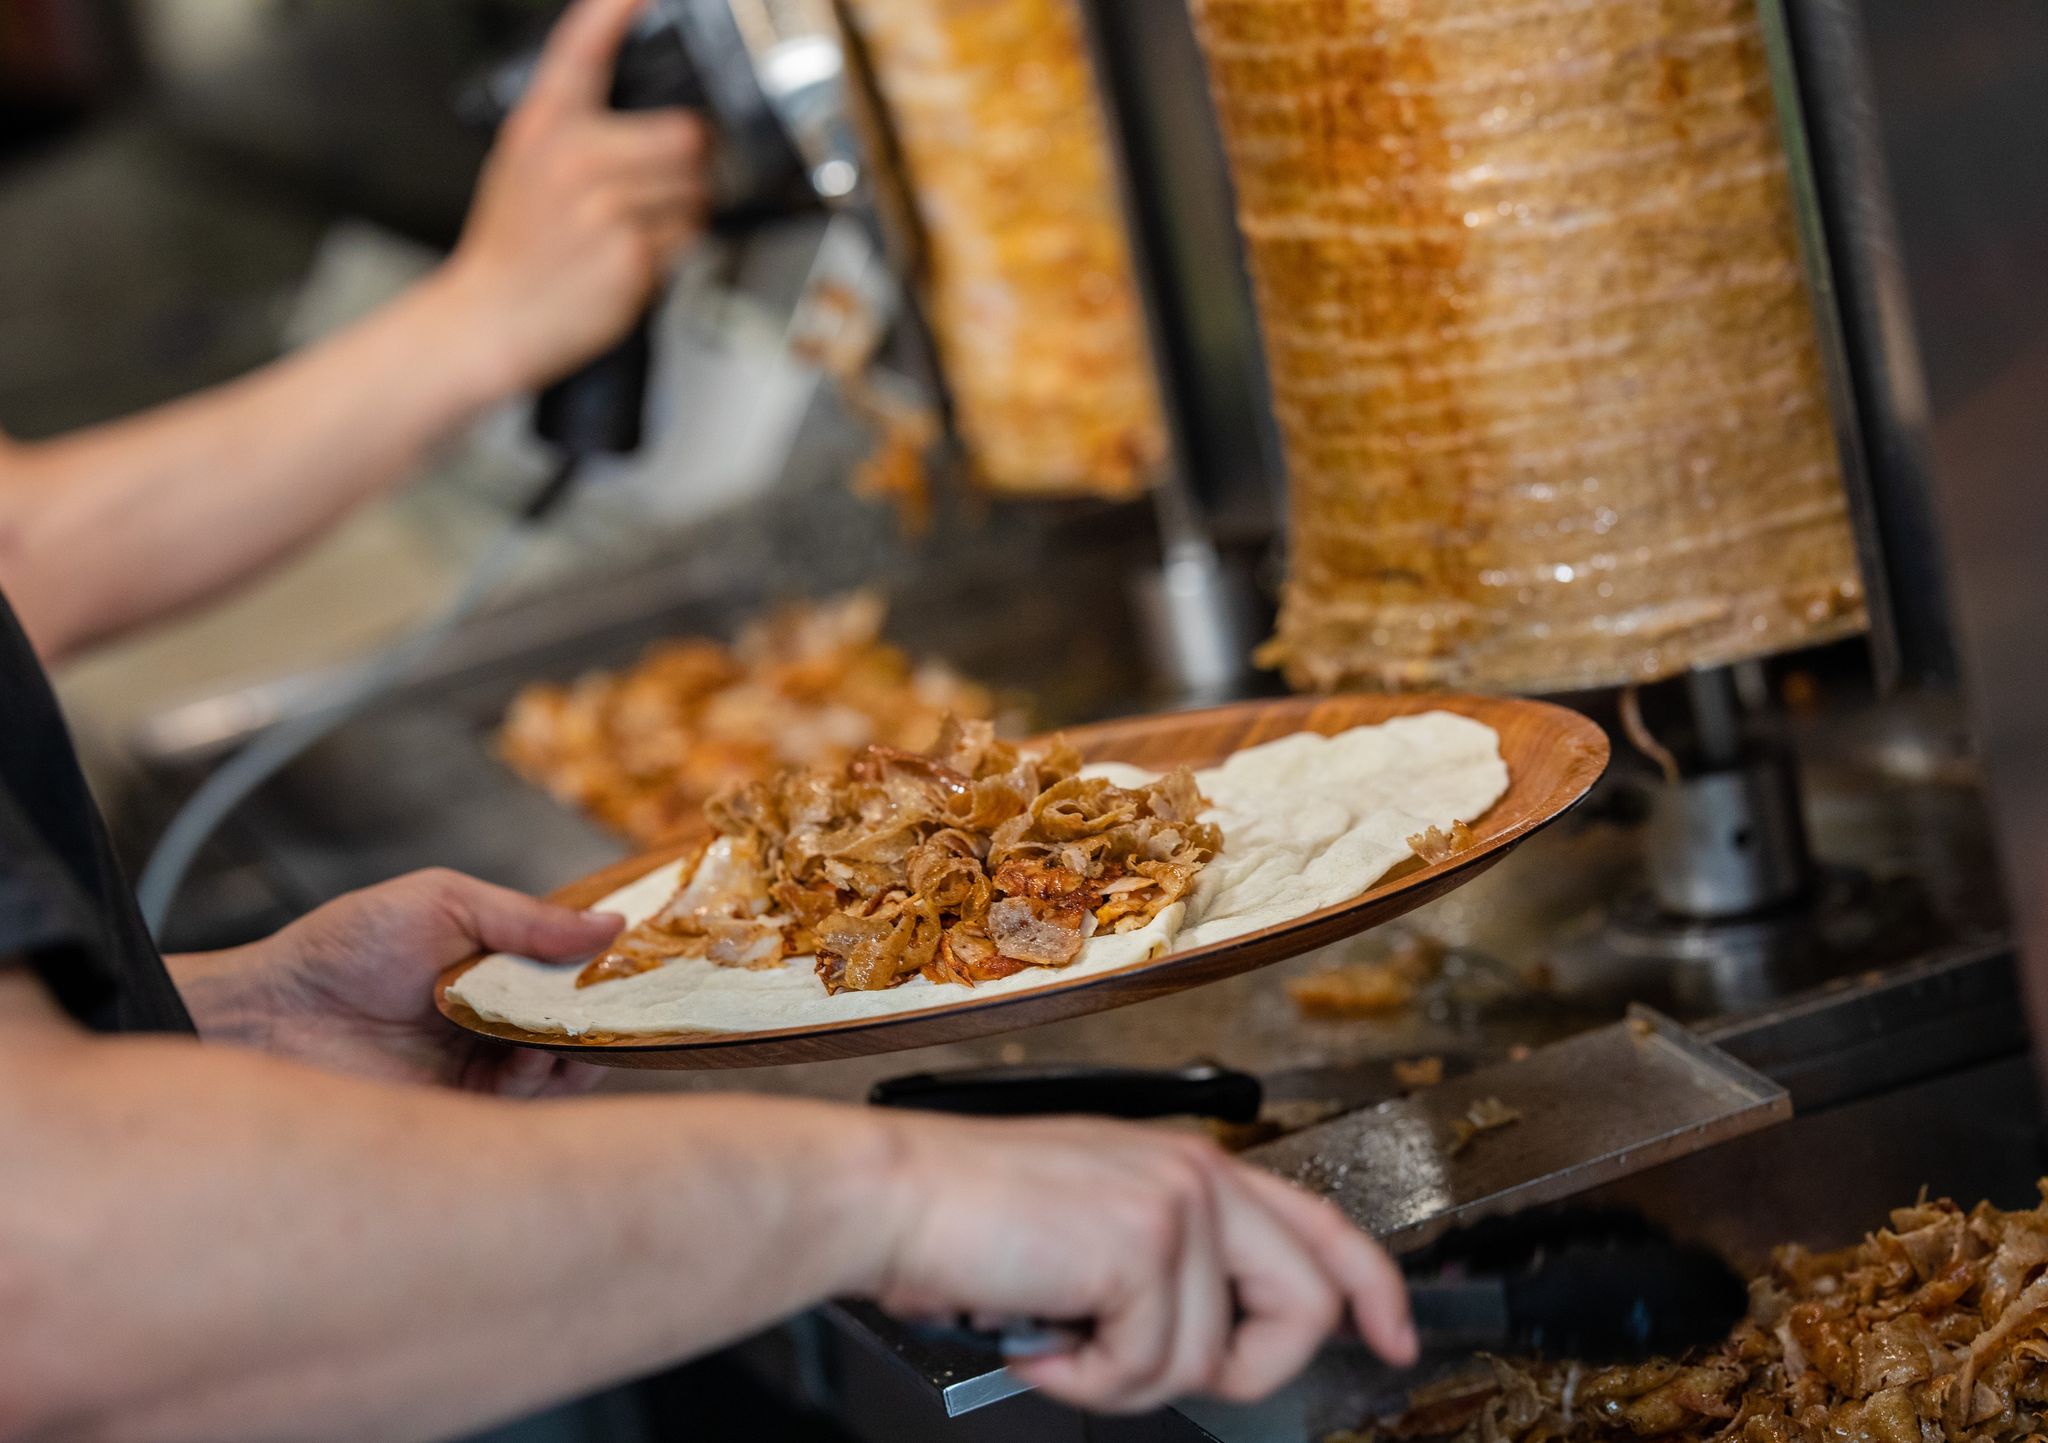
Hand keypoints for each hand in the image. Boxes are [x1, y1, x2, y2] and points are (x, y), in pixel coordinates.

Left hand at [174, 870, 621, 1095]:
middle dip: (605, 1018)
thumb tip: (613, 924)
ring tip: (563, 1033)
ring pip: (561, 1068)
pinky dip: (538, 1084)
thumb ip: (527, 918)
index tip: (643, 963)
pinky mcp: (461, 1113)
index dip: (610, 968)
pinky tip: (528, 1059)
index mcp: (496, 964)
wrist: (270, 1016)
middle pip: (578, 1024)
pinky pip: (523, 1109)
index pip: (573, 969)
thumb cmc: (345, 947)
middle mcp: (497, 1018)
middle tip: (619, 1008)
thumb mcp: (443, 903)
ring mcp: (481, 1067)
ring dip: (575, 1050)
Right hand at [429, 0, 708, 396]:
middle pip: (687, 135)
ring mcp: (603, 206)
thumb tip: (657, 110)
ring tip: (635, 227)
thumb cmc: (515, 243)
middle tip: (657, 185)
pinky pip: (689, 240)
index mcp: (544, 123)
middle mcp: (573, 156)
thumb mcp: (525, 159)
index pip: (583, 46)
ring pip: (697, 191)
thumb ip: (577, 122)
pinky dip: (675, 252)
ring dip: (685, 212)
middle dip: (690, 164)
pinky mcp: (629, 253)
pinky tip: (632, 257)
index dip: (617, 9)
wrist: (492, 317)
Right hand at [863, 1115, 1417, 1413]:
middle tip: (1144, 1370)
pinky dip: (1086, 1378)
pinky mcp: (1148, 1242)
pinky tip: (1039, 1337)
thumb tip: (1211, 1338)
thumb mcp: (1094, 1222)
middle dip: (1240, 1370)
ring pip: (1212, 1357)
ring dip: (1122, 1377)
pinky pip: (1153, 1366)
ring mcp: (1179, 1204)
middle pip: (1306, 1304)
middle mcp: (1198, 1173)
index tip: (1394, 1339)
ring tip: (1056, 1338)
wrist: (894, 1195)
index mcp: (1189, 1166)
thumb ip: (1169, 1260)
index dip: (1374, 1289)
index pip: (1320, 1225)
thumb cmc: (968, 1217)